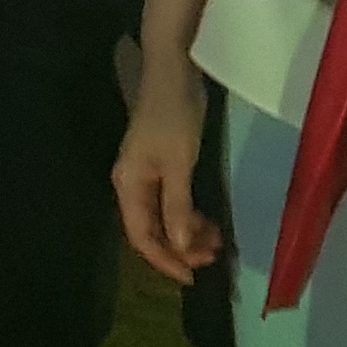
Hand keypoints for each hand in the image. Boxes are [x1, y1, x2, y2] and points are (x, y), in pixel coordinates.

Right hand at [112, 63, 223, 283]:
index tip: (193, 278)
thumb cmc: (174, 115)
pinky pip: (171, 202)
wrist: (172, 69)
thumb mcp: (179, 163)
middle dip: (181, 248)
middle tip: (214, 257)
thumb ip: (178, 207)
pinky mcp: (161, 165)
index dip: (166, 260)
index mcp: (129, 185)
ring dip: (188, 233)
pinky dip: (189, 215)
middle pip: (151, 229)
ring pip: (163, 217)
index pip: (142, 236)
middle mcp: (132, 184)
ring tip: (217, 241)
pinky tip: (208, 220)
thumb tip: (181, 248)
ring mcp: (146, 174)